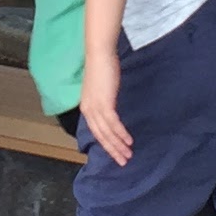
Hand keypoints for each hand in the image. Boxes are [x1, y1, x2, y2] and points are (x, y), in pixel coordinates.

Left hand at [82, 44, 131, 166]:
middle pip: (100, 136)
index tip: (116, 153)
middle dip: (112, 150)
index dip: (106, 144)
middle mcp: (88, 110)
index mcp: (87, 108)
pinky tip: (129, 141)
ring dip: (118, 145)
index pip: (96, 132)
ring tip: (128, 155)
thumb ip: (104, 101)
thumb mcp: (101, 89)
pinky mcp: (104, 103)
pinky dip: (121, 133)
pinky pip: (113, 123)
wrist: (99, 54)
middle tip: (123, 162)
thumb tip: (110, 111)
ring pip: (107, 133)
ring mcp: (95, 107)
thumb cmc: (102, 68)